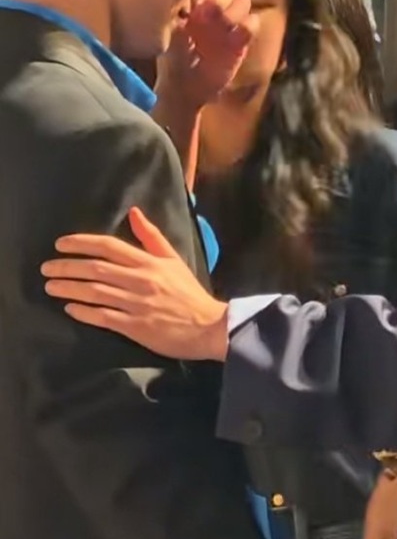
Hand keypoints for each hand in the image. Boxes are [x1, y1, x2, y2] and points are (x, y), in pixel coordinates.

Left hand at [42, 207, 227, 360]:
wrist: (208, 326)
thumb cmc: (188, 292)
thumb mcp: (173, 259)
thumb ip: (151, 236)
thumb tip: (133, 212)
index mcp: (149, 262)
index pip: (109, 246)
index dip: (82, 243)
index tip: (61, 244)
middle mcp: (140, 280)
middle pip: (96, 268)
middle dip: (67, 266)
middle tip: (46, 267)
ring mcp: (136, 304)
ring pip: (94, 292)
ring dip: (69, 288)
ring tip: (50, 286)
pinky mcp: (134, 326)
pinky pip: (103, 317)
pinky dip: (84, 312)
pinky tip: (70, 309)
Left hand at [158, 0, 259, 110]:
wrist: (185, 87)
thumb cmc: (173, 59)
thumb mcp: (170, 33)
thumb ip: (178, 12)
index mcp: (198, 3)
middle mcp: (216, 10)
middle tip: (208, 13)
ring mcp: (231, 25)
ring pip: (244, 1)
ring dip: (233, 10)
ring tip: (221, 26)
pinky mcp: (242, 41)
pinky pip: (253, 23)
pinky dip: (247, 26)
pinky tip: (235, 37)